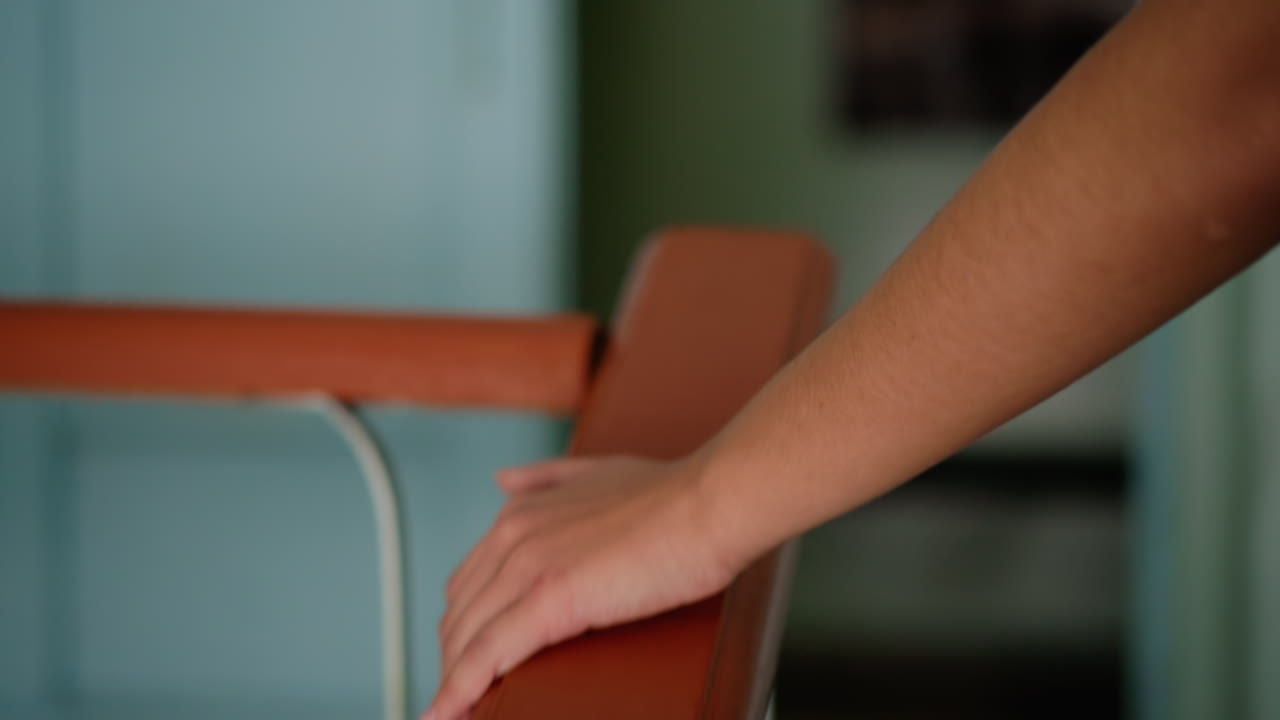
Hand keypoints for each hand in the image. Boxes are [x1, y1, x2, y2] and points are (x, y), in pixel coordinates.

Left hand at [423, 455, 736, 719]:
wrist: (708, 503)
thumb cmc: (672, 495)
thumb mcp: (596, 472)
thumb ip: (546, 477)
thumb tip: (502, 481)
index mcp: (521, 513)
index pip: (470, 582)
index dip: (466, 626)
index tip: (468, 658)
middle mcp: (513, 534)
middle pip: (461, 613)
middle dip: (457, 659)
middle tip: (467, 695)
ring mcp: (528, 566)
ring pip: (468, 637)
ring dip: (456, 680)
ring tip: (458, 715)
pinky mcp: (550, 597)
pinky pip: (489, 653)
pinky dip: (461, 688)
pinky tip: (451, 714)